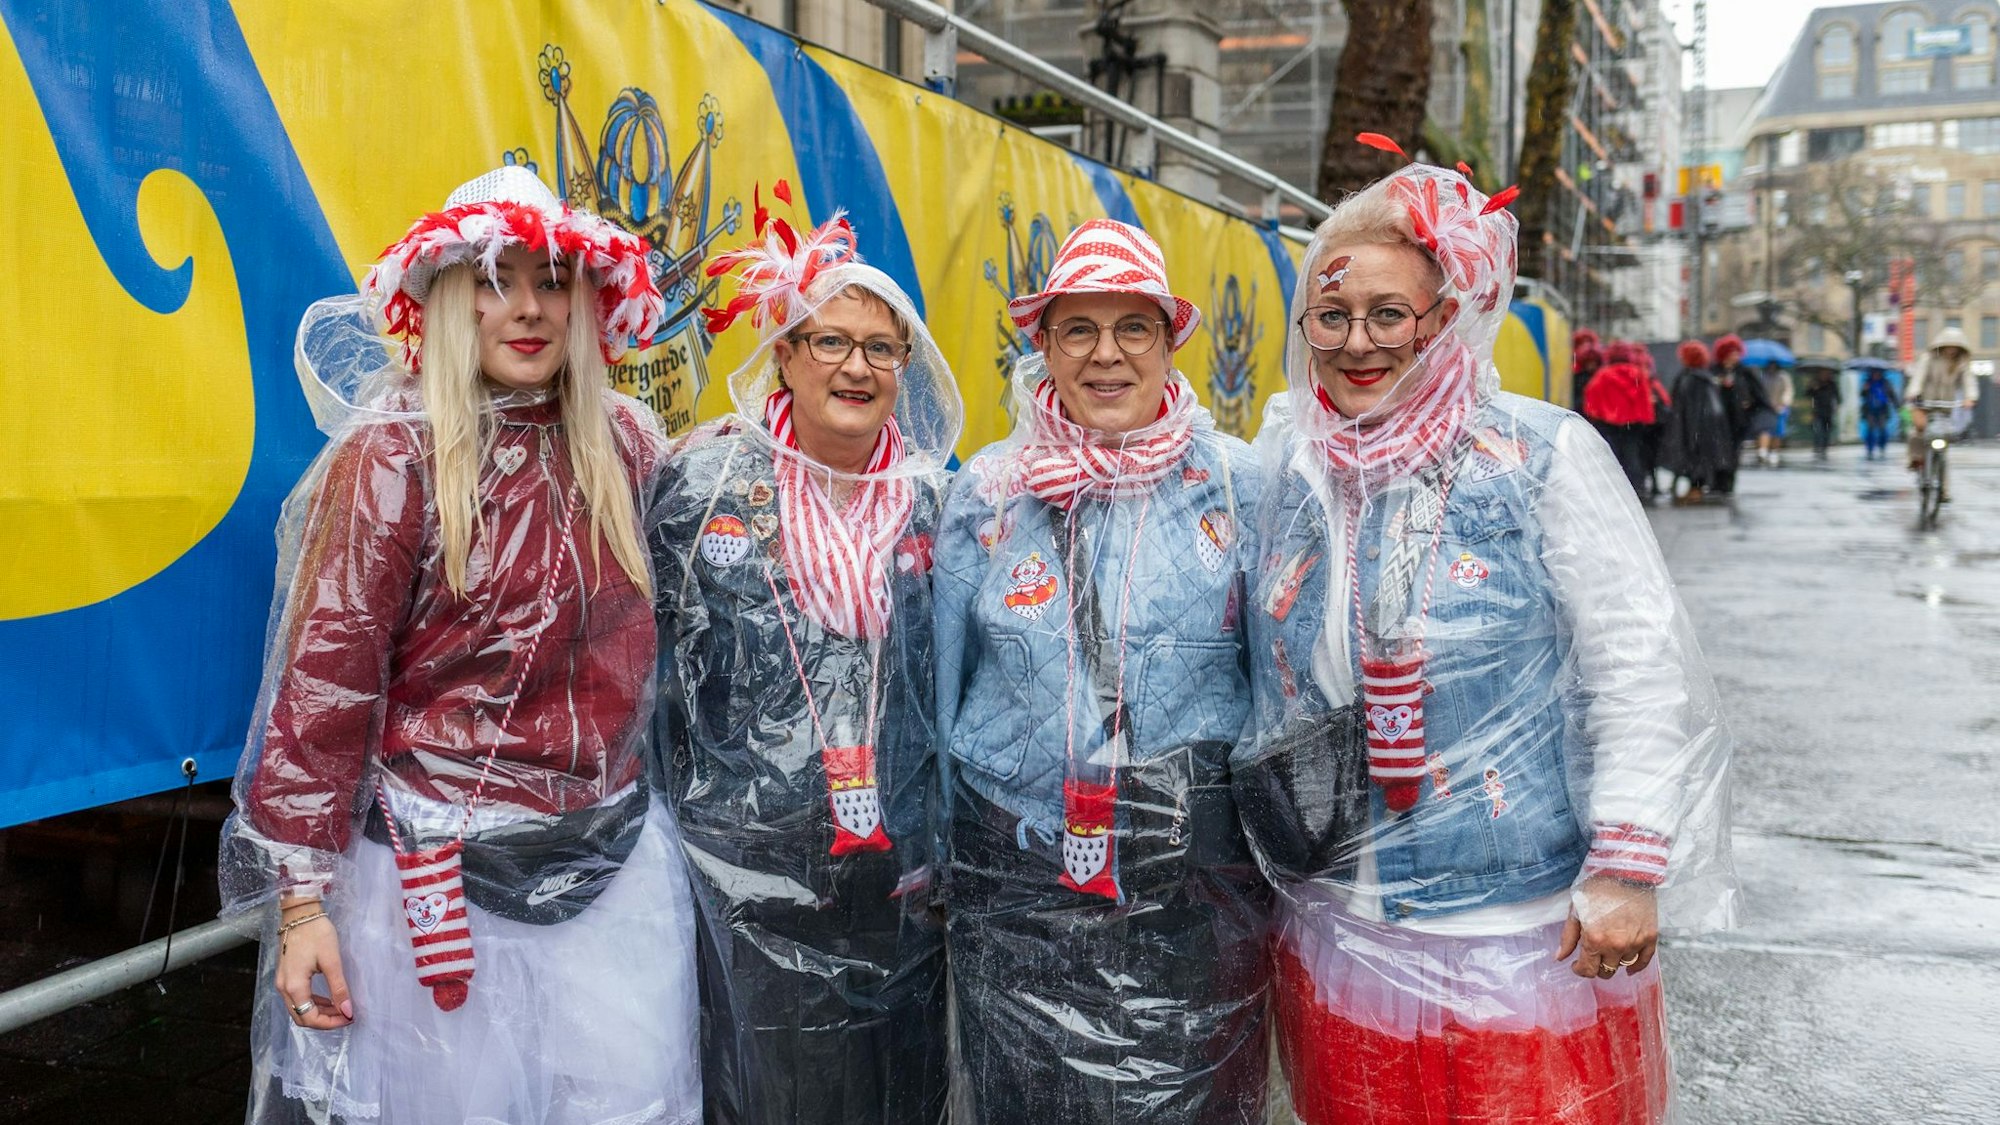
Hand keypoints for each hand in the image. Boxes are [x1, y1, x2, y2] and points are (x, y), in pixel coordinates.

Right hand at [275, 896, 353, 1029]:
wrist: (300, 914)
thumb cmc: (316, 933)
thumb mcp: (332, 961)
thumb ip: (339, 988)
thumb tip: (347, 1011)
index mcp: (294, 986)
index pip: (309, 1018)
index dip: (329, 1023)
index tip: (348, 1018)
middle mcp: (283, 987)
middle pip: (301, 1016)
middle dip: (324, 1020)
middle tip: (346, 1015)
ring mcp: (282, 982)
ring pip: (299, 1008)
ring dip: (319, 1012)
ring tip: (341, 1007)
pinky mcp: (285, 975)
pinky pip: (298, 997)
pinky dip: (313, 1002)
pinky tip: (329, 998)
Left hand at [1555, 876, 1657, 978]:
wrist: (1624, 870)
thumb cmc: (1596, 886)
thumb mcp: (1575, 910)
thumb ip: (1568, 937)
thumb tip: (1560, 958)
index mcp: (1595, 939)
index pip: (1588, 970)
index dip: (1580, 969)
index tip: (1577, 964)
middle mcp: (1616, 945)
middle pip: (1606, 971)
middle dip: (1596, 967)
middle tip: (1593, 957)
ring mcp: (1635, 942)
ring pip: (1623, 965)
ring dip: (1614, 960)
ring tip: (1609, 949)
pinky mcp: (1650, 937)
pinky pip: (1644, 961)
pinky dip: (1636, 966)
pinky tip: (1629, 967)